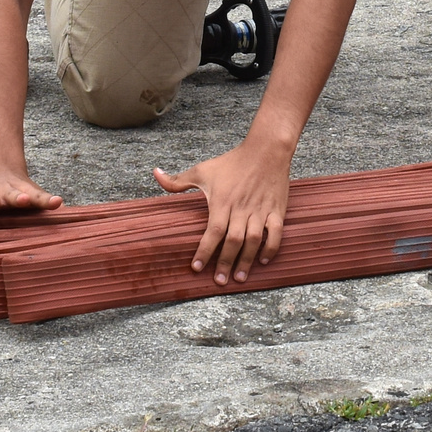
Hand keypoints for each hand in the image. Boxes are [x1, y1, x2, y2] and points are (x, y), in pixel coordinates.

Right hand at [0, 165, 61, 213]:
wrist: (1, 172)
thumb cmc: (20, 191)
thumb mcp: (34, 194)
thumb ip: (45, 200)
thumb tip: (60, 202)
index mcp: (19, 195)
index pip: (27, 197)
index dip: (30, 199)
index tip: (33, 199)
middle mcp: (2, 194)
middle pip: (5, 197)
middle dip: (5, 200)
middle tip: (5, 202)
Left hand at [155, 141, 292, 283]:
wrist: (266, 150)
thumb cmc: (232, 161)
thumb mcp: (203, 170)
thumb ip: (177, 180)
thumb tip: (155, 174)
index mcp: (223, 201)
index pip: (213, 231)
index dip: (205, 251)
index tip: (196, 267)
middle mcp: (241, 208)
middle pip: (233, 240)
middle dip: (225, 262)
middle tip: (219, 281)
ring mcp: (260, 210)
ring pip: (254, 240)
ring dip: (246, 261)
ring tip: (239, 278)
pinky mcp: (276, 210)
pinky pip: (276, 233)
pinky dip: (271, 248)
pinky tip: (263, 260)